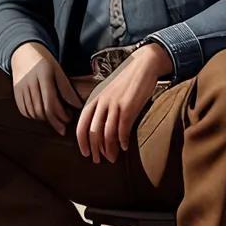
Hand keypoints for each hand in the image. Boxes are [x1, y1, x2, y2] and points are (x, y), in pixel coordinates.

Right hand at [10, 41, 81, 134]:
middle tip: (64, 121)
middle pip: (41, 110)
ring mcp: (20, 88)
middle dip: (54, 120)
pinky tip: (42, 113)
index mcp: (43, 75)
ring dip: (45, 119)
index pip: (50, 103)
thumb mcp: (58, 70)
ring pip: (33, 112)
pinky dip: (34, 116)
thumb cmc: (44, 62)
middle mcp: (30, 82)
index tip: (69, 120)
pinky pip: (24, 110)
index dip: (60, 115)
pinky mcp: (15, 92)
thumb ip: (66, 88)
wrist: (24, 53)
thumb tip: (77, 106)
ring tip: (54, 117)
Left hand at [76, 42, 171, 163]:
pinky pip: (122, 129)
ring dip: (109, 149)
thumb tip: (100, 128)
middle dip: (95, 149)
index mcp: (94, 99)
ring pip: (107, 133)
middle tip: (99, 161)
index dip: (82, 141)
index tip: (86, 153)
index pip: (81, 124)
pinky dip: (122, 141)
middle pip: (93, 132)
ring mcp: (114, 104)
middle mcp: (102, 102)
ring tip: (113, 158)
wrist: (143, 65)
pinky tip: (125, 147)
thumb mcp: (108, 92)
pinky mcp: (129, 107)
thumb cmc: (126, 81)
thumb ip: (102, 107)